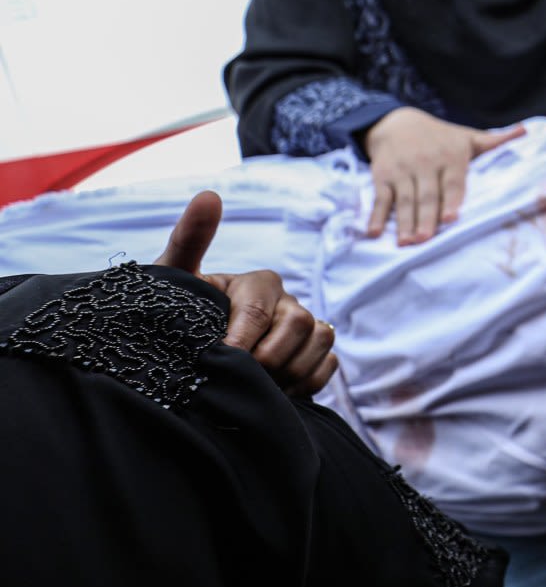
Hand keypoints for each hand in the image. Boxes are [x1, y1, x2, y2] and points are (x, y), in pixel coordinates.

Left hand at [154, 190, 338, 396]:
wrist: (191, 355)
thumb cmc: (181, 316)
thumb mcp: (175, 282)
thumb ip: (189, 240)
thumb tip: (209, 194)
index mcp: (258, 283)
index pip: (261, 307)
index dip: (242, 337)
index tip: (220, 357)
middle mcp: (288, 301)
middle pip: (299, 324)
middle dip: (268, 357)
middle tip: (237, 379)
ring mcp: (308, 327)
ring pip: (320, 342)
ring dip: (290, 371)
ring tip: (255, 387)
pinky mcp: (318, 354)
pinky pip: (329, 366)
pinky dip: (306, 383)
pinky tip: (276, 392)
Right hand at [363, 108, 523, 245]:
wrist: (396, 122)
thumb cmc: (439, 136)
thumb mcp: (466, 136)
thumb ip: (494, 141)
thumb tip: (525, 133)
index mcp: (450, 156)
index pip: (452, 181)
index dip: (451, 200)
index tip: (450, 219)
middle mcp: (425, 163)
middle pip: (427, 195)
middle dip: (426, 217)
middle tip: (426, 239)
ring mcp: (402, 171)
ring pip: (404, 199)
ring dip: (404, 222)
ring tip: (406, 243)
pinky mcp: (382, 176)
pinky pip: (380, 198)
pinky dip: (376, 216)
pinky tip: (374, 233)